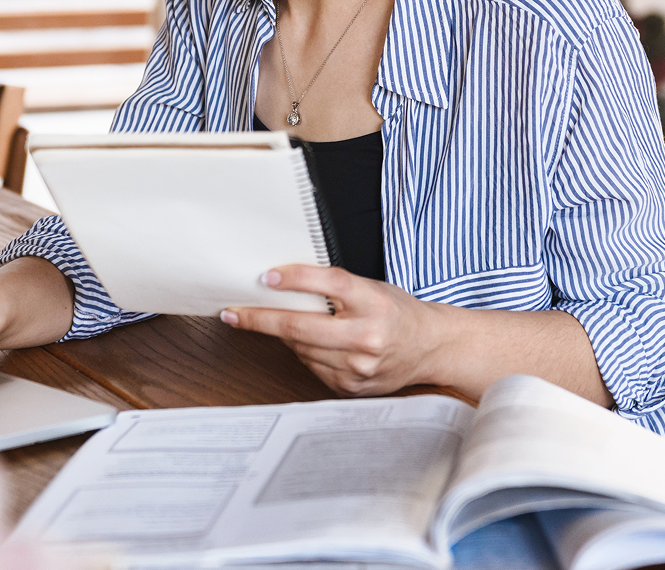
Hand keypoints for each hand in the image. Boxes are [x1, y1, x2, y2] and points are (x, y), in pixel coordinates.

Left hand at [221, 265, 445, 395]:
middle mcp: (367, 336)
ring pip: (301, 348)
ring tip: (275, 322)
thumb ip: (334, 288)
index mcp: (374, 302)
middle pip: (302, 326)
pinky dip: (304, 352)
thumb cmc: (398, 313)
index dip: (296, 279)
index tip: (266, 277)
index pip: (330, 284)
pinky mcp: (351, 386)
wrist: (430, 348)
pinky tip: (311, 343)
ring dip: (282, 335)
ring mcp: (358, 366)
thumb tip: (282, 287)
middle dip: (260, 319)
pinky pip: (312, 367)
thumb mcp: (372, 288)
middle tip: (234, 312)